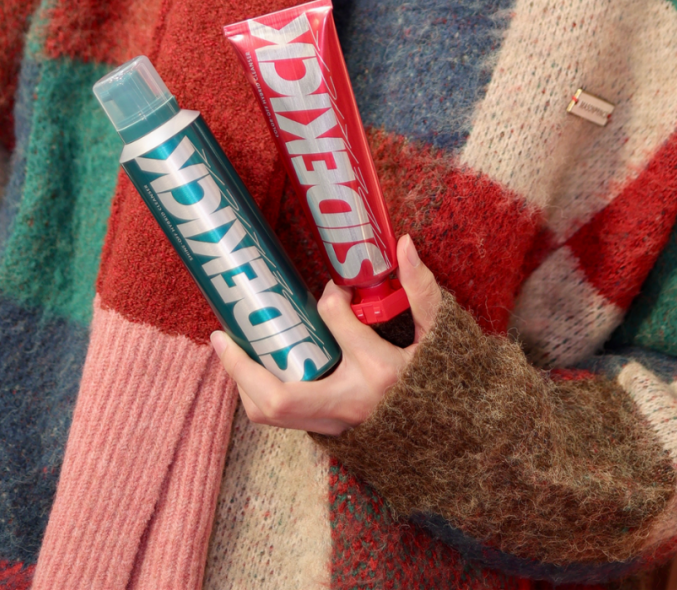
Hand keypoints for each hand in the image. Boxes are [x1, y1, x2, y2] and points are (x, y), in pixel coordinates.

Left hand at [209, 233, 441, 435]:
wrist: (455, 434)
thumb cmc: (447, 378)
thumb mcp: (441, 331)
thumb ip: (422, 288)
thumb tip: (404, 242)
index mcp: (380, 370)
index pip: (335, 321)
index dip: (328, 296)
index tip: (332, 286)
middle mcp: (351, 402)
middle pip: (278, 396)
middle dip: (241, 367)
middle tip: (222, 333)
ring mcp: (338, 422)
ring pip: (273, 415)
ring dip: (245, 384)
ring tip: (233, 348)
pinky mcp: (331, 430)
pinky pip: (283, 419)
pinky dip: (262, 394)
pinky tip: (257, 366)